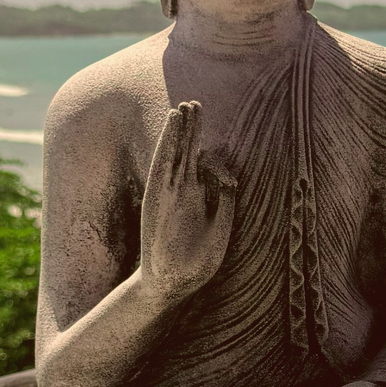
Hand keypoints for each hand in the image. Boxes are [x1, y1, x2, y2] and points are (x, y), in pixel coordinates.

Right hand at [138, 101, 236, 300]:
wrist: (174, 284)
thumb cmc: (197, 261)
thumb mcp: (222, 229)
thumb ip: (227, 203)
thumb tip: (229, 177)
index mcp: (194, 197)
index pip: (198, 161)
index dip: (201, 140)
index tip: (204, 118)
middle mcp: (179, 191)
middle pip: (185, 152)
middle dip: (190, 128)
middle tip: (194, 102)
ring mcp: (166, 194)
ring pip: (173, 155)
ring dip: (177, 132)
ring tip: (182, 108)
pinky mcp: (156, 199)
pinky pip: (162, 166)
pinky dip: (167, 146)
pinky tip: (173, 127)